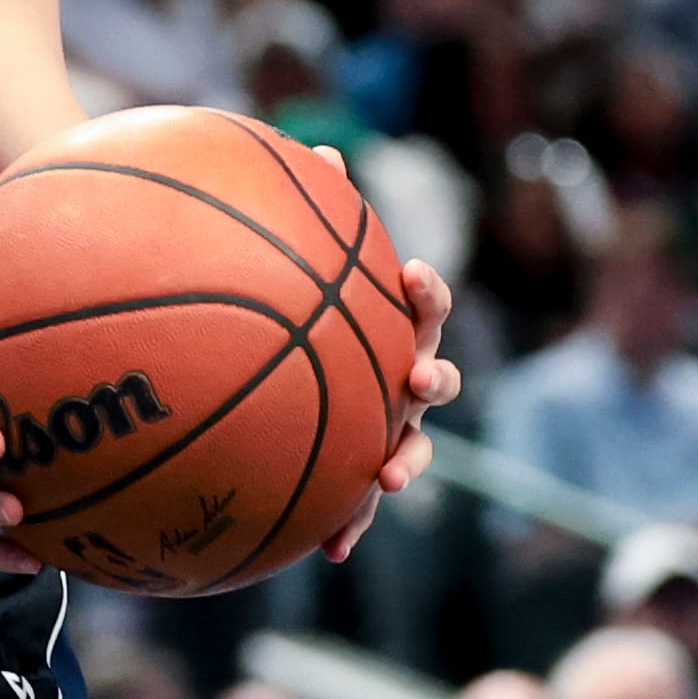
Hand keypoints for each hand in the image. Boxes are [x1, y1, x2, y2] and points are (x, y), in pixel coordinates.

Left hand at [311, 142, 462, 564]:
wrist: (266, 367)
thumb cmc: (291, 307)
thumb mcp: (296, 265)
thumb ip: (308, 213)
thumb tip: (314, 147)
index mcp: (386, 323)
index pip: (417, 301)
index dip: (422, 290)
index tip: (411, 274)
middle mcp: (398, 372)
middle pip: (432, 373)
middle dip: (430, 376)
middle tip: (416, 375)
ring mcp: (384, 424)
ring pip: (409, 444)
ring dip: (404, 460)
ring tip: (388, 476)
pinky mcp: (356, 472)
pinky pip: (354, 501)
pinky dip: (349, 524)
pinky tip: (327, 551)